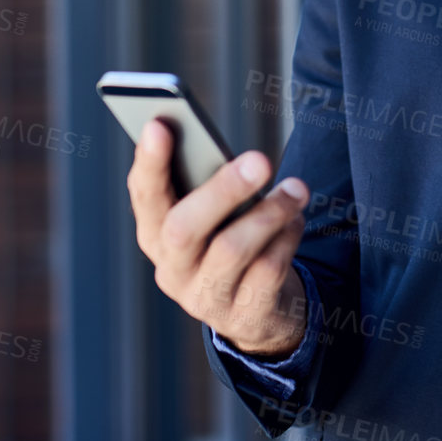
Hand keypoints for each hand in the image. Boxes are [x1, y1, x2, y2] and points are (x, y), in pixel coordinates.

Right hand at [126, 117, 311, 357]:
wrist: (257, 310)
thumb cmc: (230, 240)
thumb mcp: (213, 216)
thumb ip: (209, 186)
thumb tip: (234, 153)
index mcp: (155, 235)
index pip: (144, 196)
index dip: (149, 163)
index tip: (160, 125)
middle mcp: (172, 270)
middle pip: (183, 228)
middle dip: (223, 189)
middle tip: (261, 160)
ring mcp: (205, 298)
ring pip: (232, 249)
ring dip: (270, 212)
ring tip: (296, 189)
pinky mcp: (243, 316)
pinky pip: (267, 270)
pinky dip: (287, 237)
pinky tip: (296, 220)